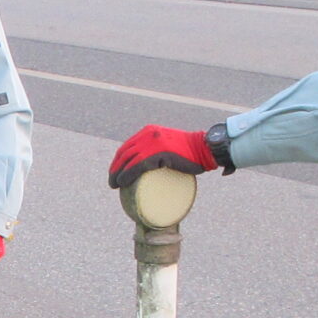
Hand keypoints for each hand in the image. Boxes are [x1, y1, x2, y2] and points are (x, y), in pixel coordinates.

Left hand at [108, 123, 226, 188]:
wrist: (205, 148)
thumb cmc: (191, 152)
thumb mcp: (169, 145)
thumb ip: (157, 150)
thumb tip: (149, 167)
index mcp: (149, 132)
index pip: (128, 145)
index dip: (118, 159)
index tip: (115, 171)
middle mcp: (148, 135)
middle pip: (124, 152)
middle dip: (115, 167)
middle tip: (112, 181)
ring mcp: (152, 143)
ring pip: (127, 159)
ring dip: (116, 173)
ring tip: (113, 185)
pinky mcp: (158, 153)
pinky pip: (137, 165)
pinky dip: (127, 175)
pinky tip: (121, 183)